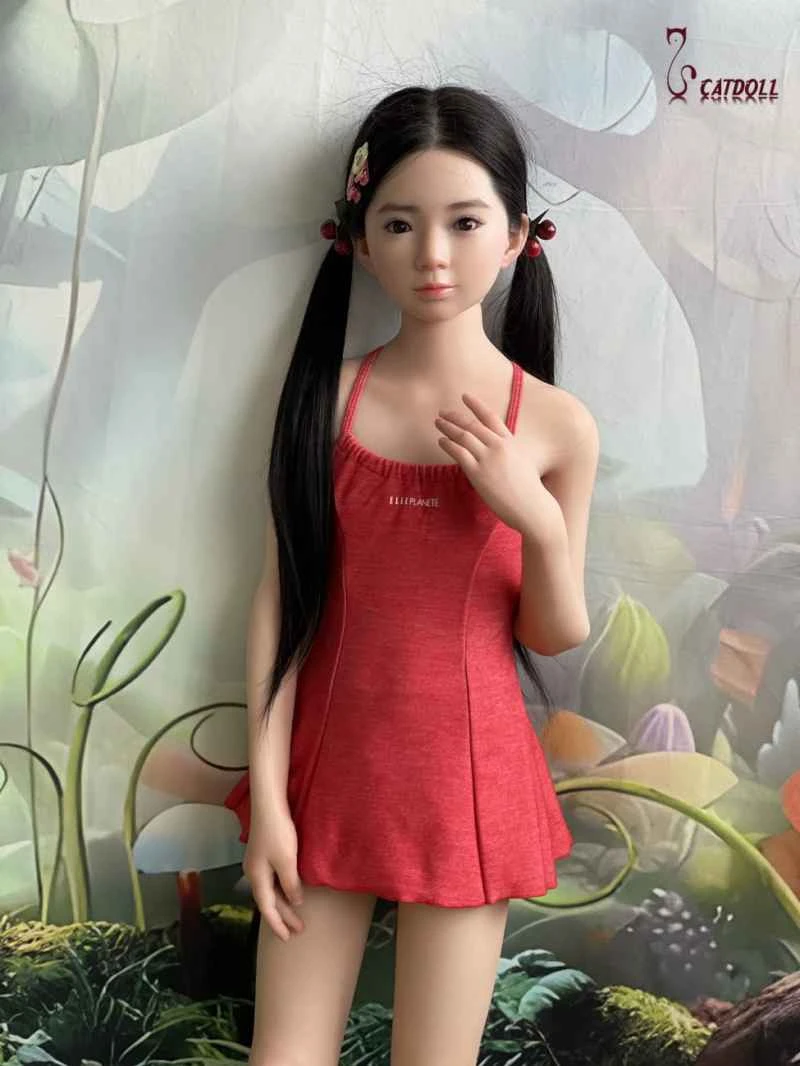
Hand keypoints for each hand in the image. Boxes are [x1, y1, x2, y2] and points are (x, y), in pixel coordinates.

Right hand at [242, 803, 304, 941]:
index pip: (267, 908)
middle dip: (283, 916)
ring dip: (283, 903)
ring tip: (296, 915)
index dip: (278, 924)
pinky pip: (271, 880)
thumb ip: (291, 884)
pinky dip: (281, 890)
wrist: (269, 805)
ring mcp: (257, 862)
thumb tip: (295, 902)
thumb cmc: (278, 833)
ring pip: (270, 890)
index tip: (288, 938)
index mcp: (257, 877)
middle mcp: (254, 872)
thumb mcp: (287, 862)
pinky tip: (290, 890)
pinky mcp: (263, 853)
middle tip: (298, 930)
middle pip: (268, 901)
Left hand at [435, 392, 561, 540]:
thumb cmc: (528, 491)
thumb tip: (493, 453)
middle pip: (472, 424)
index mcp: (511, 442)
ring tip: (438, 423)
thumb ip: (507, 454)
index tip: (465, 396)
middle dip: (456, 416)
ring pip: (463, 436)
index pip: (490, 417)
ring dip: (448, 427)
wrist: (532, 507)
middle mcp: (499, 446)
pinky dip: (448, 444)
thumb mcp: (522, 464)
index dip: (476, 405)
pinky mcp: (478, 473)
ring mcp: (488, 458)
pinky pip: (459, 453)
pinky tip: (441, 441)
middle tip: (443, 412)